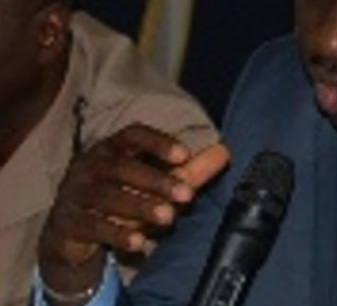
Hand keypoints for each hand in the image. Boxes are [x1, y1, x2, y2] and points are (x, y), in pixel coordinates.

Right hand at [37, 124, 228, 300]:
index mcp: (111, 149)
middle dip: (157, 181)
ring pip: (108, 197)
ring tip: (169, 218)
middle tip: (188, 195)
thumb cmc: (121, 194)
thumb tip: (224, 152)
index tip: (184, 154)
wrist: (72, 229)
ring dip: (140, 206)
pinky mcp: (70, 223)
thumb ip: (189, 169)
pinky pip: (93, 227)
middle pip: (122, 168)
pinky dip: (116, 234)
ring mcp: (76, 194)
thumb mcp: (154, 183)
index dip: (157, 143)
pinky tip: (139, 242)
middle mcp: (90, 166)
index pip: (132, 136)